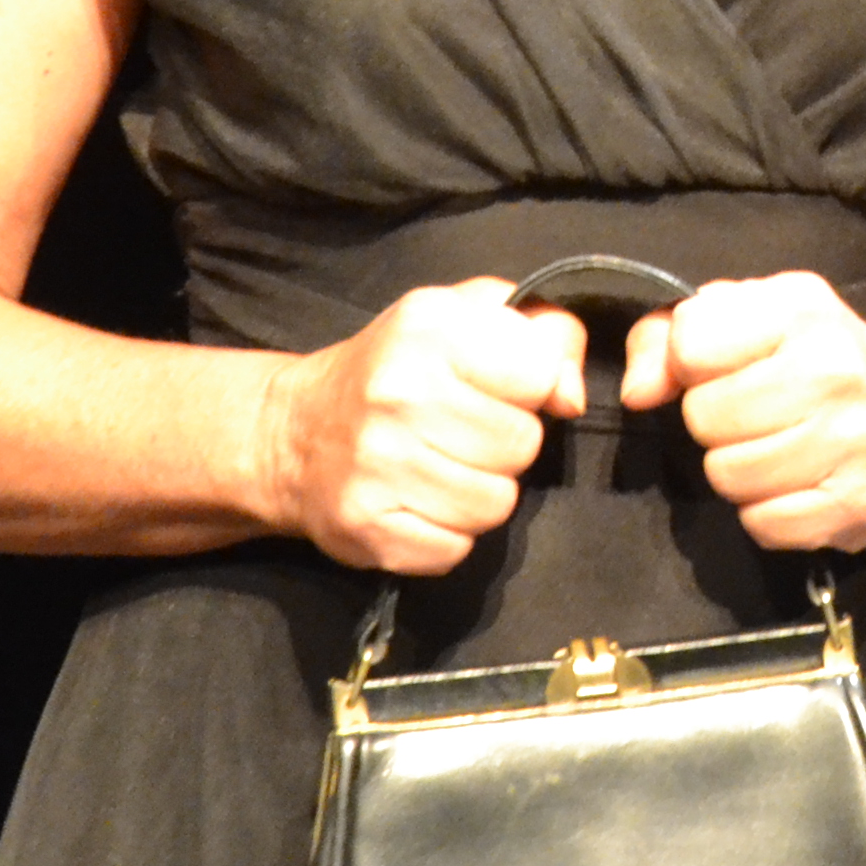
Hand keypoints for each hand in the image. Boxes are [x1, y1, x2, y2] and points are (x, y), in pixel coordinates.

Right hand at [258, 281, 588, 572]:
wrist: (295, 430)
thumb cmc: (396, 367)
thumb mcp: (465, 316)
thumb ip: (540, 332)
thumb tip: (570, 397)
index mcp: (429, 328)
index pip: (540, 372)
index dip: (534, 384)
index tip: (502, 386)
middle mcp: (399, 395)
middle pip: (522, 444)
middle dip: (507, 441)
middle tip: (467, 431)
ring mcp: (378, 467)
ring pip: (496, 503)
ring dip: (483, 491)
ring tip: (445, 466)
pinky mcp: (368, 530)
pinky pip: (456, 550)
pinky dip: (449, 533)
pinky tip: (421, 501)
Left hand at [623, 273, 865, 551]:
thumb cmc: (818, 359)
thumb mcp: (752, 318)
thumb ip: (671, 336)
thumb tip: (637, 393)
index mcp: (800, 307)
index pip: (691, 342)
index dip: (691, 362)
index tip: (722, 368)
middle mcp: (831, 369)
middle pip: (704, 416)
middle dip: (714, 422)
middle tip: (754, 415)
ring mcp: (848, 440)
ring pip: (727, 474)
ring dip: (737, 470)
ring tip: (774, 449)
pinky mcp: (854, 504)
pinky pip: (761, 523)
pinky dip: (766, 513)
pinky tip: (795, 485)